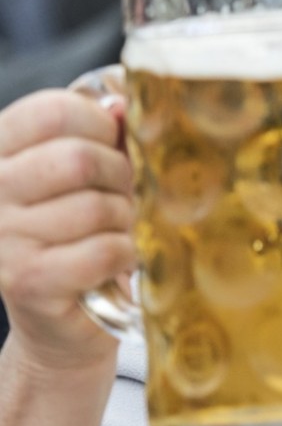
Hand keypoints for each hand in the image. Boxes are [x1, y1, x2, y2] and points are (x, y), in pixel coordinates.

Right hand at [0, 89, 134, 370]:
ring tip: (118, 231)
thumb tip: (120, 104)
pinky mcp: (27, 281)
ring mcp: (2, 238)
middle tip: (124, 195)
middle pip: (78, 158)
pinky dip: (125, 254)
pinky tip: (117, 259)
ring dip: (125, 220)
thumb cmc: (81, 235)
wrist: (62, 321)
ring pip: (97, 207)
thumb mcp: (86, 177)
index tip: (113, 144)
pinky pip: (103, 250)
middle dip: (121, 176)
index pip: (53, 111)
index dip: (100, 124)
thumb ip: (102, 136)